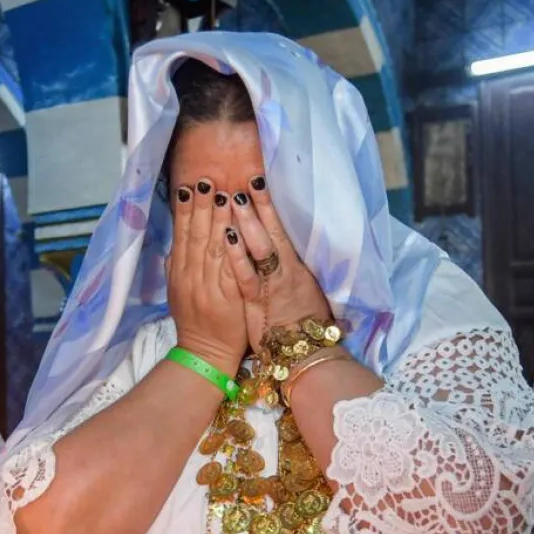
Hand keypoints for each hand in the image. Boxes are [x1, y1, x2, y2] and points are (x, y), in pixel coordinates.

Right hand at [167, 177, 247, 374]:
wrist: (205, 354)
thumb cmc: (196, 321)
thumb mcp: (178, 291)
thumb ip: (177, 266)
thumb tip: (174, 242)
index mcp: (179, 273)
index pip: (181, 235)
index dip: (184, 210)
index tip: (188, 186)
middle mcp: (190, 277)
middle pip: (196, 235)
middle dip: (201, 206)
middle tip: (206, 180)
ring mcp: (208, 286)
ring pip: (212, 247)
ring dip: (217, 219)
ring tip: (223, 193)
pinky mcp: (227, 297)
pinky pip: (229, 268)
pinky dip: (232, 247)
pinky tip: (236, 229)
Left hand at [220, 175, 331, 351]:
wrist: (305, 353)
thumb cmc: (300, 320)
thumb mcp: (298, 288)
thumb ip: (284, 266)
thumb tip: (274, 242)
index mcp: (292, 265)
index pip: (279, 228)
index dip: (268, 205)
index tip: (256, 180)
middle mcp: (284, 270)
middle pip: (271, 231)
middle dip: (259, 206)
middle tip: (246, 179)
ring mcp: (272, 286)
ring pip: (260, 249)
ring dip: (247, 223)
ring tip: (235, 199)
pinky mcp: (259, 304)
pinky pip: (248, 278)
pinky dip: (238, 258)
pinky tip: (228, 240)